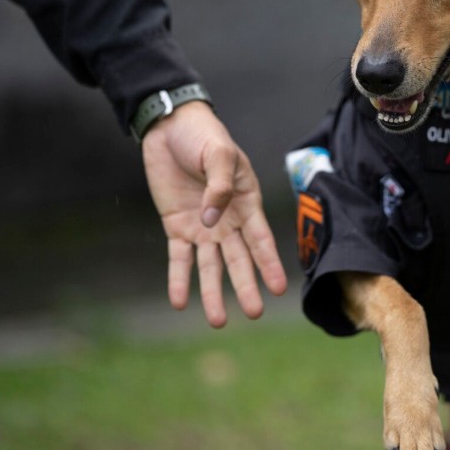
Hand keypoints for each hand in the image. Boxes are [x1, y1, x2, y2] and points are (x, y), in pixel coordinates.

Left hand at [141, 101, 286, 326]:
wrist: (170, 128)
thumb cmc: (204, 136)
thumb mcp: (220, 154)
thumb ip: (219, 187)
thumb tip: (212, 221)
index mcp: (246, 202)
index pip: (260, 239)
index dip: (269, 264)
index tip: (278, 289)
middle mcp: (228, 220)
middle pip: (238, 259)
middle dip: (246, 286)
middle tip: (254, 313)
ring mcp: (203, 226)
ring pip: (210, 266)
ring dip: (213, 292)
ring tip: (217, 320)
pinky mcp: (178, 226)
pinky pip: (179, 258)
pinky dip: (179, 280)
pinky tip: (179, 301)